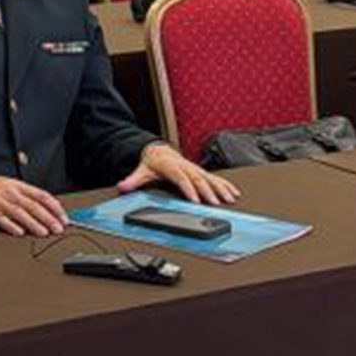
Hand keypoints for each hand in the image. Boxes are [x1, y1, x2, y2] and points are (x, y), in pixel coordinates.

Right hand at [0, 173, 67, 235]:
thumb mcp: (6, 185)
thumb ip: (23, 194)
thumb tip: (42, 207)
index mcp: (17, 186)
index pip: (41, 195)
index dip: (54, 207)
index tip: (63, 217)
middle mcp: (10, 193)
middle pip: (33, 206)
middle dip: (48, 218)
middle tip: (58, 229)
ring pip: (20, 214)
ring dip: (34, 224)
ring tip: (44, 233)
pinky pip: (2, 220)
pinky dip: (11, 227)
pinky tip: (19, 233)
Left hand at [118, 142, 239, 205]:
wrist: (159, 151)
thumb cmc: (153, 163)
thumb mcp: (141, 171)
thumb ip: (133, 180)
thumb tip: (123, 186)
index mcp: (172, 167)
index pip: (182, 179)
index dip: (189, 189)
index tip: (195, 200)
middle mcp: (186, 167)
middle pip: (199, 180)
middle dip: (208, 192)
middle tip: (214, 203)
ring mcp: (195, 169)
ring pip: (210, 178)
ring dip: (220, 189)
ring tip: (228, 199)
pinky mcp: (200, 172)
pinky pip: (215, 178)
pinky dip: (225, 185)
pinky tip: (233, 193)